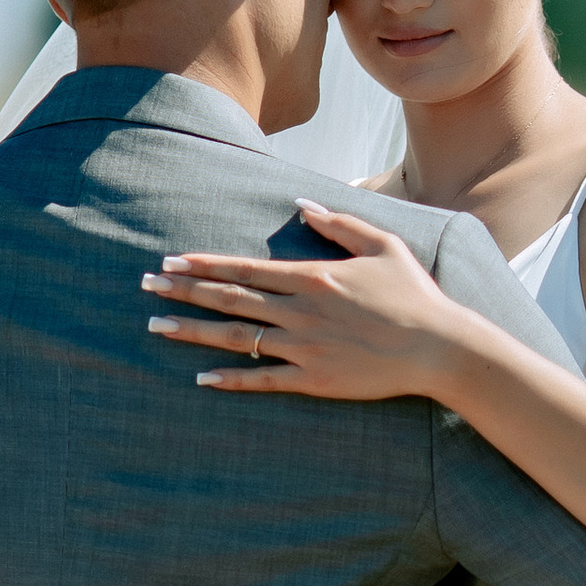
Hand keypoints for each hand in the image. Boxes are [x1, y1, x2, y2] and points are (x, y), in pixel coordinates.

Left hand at [142, 206, 478, 398]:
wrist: (439, 347)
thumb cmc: (414, 294)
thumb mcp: (382, 245)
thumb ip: (339, 223)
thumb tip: (303, 205)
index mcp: (312, 276)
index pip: (244, 268)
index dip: (203, 264)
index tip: (171, 261)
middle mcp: (300, 310)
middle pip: (229, 299)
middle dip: (183, 291)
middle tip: (146, 286)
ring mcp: (304, 347)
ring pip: (235, 338)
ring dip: (192, 332)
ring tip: (155, 328)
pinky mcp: (314, 379)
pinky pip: (262, 379)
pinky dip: (230, 378)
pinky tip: (201, 377)